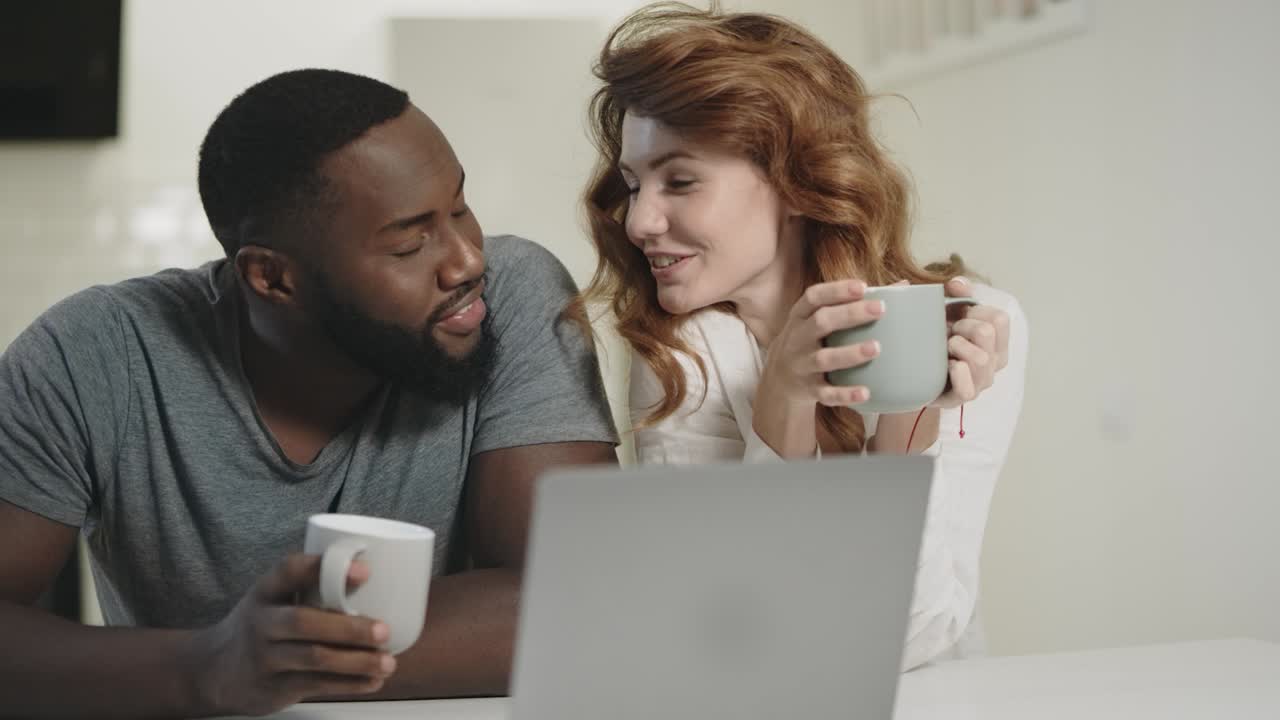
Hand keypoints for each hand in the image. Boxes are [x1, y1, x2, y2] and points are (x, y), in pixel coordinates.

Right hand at [189, 554, 396, 715]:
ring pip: (314, 659)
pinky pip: (316, 686)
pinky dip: (349, 684)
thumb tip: (376, 579)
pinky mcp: (273, 688)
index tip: (365, 571)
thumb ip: (311, 590)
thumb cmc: (261, 626)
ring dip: (357, 662)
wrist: (212, 671)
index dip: (324, 568)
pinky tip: (373, 680)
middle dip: (348, 628)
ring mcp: (264, 658)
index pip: (289, 570)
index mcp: (265, 592)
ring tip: (388, 662)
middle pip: (304, 622)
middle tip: (384, 630)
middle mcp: (261, 623)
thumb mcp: (273, 599)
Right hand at [758, 279, 884, 408]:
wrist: (778, 378)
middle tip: (880, 308)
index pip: (814, 297)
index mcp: (800, 316)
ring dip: (850, 353)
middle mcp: (798, 338)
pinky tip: (865, 392)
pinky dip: (845, 394)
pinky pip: (826, 394)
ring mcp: (802, 365)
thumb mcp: (819, 317)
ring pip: (824, 359)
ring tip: (876, 348)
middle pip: (821, 322)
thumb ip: (853, 302)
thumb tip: (903, 285)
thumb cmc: (811, 339)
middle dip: (849, 314)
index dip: (836, 291)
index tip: (862, 287)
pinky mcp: (809, 390)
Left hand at [931, 277, 1009, 407]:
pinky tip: (946, 366)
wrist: (911, 371)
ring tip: (945, 349)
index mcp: (997, 338)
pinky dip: (957, 373)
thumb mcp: (944, 310)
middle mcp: (995, 360)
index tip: (958, 315)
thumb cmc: (934, 338)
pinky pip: (968, 388)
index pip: (1000, 318)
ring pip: (981, 359)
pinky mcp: (964, 397)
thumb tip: (957, 284)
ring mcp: (982, 380)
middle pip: (987, 333)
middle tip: (948, 333)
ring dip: (957, 347)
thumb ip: (954, 292)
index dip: (975, 311)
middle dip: (962, 327)